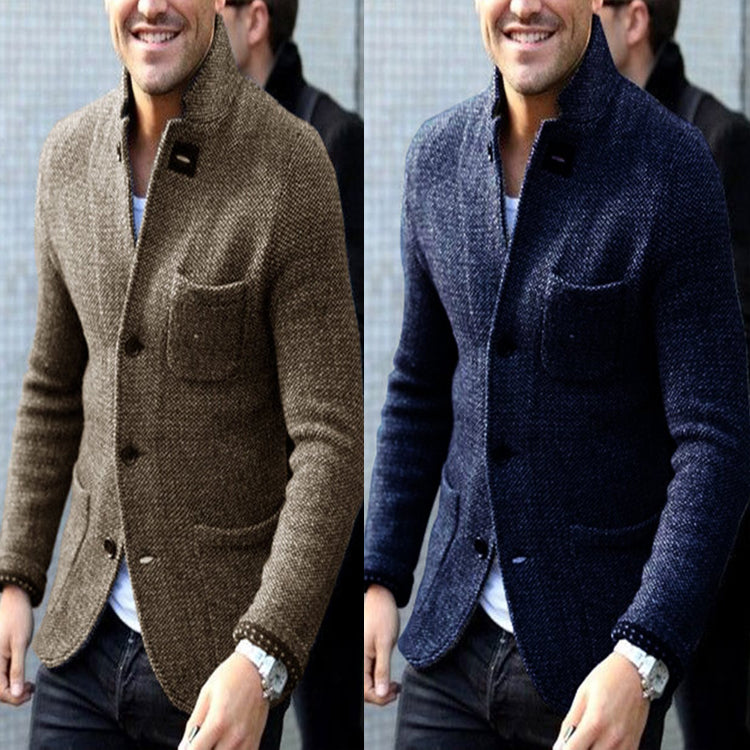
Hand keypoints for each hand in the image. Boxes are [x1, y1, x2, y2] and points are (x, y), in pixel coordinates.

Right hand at [0, 584, 33, 705]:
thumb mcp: (20, 644)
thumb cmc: (18, 619)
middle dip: (14, 694)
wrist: (15, 601)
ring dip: (13, 688)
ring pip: (0, 683)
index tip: (30, 692)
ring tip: (30, 685)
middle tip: (31, 689)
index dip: (14, 698)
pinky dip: (12, 679)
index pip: (0, 692)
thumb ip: (17, 669)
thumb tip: (16, 694)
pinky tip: (24, 679)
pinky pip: (2, 674)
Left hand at [178, 653, 268, 749]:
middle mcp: (234, 736)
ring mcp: (246, 741)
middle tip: (201, 740)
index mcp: (218, 722)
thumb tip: (184, 745)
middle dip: (202, 749)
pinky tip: (225, 742)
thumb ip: (194, 723)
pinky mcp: (255, 742)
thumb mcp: (206, 694)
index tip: (188, 746)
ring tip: (213, 740)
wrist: (259, 669)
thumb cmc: (232, 676)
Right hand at [364, 583, 399, 705]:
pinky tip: (390, 676)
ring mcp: (361, 655)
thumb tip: (381, 694)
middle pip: (365, 689)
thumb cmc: (383, 617)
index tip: (395, 692)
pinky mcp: (365, 652)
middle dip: (380, 694)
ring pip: (367, 681)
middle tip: (397, 689)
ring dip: (380, 687)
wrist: (381, 598)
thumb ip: (382, 670)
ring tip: (395, 685)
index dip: (380, 698)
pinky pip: (369, 672)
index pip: (365, 691)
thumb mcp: (385, 644)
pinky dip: (379, 677)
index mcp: (360, 658)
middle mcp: (358, 659)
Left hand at [553, 652, 649, 749]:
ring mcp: (625, 745)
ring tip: (588, 740)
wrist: (636, 673)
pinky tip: (601, 742)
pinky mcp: (634, 746)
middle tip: (575, 740)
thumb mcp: (582, 694)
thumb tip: (560, 744)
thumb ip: (570, 723)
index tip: (562, 747)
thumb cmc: (609, 678)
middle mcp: (612, 738)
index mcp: (595, 723)